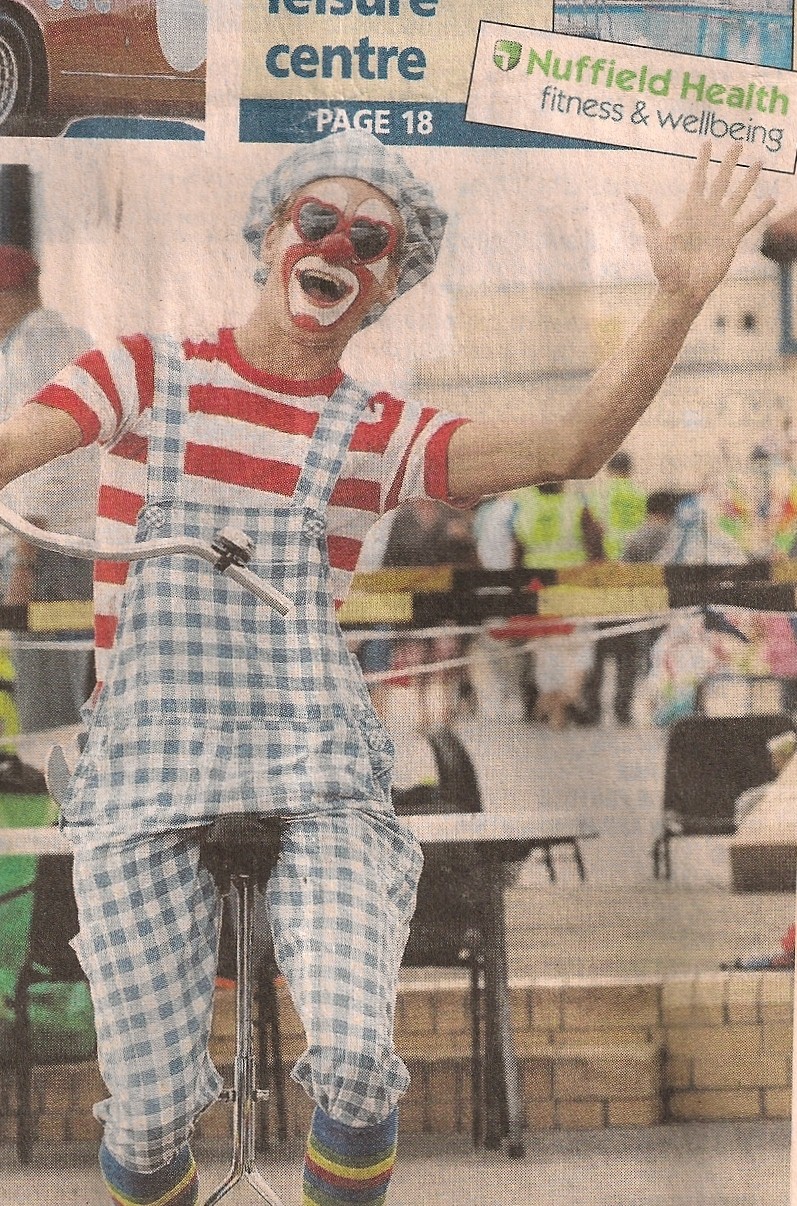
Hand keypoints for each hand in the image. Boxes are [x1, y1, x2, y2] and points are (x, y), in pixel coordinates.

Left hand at [627, 142, 775, 308]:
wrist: (682, 289)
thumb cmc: (665, 267)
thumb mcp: (654, 237)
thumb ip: (647, 214)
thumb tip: (630, 194)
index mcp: (690, 209)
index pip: (699, 178)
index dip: (703, 161)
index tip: (707, 142)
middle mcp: (707, 213)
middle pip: (722, 180)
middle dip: (730, 161)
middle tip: (738, 142)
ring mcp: (721, 224)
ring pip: (738, 195)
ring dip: (748, 179)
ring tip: (759, 162)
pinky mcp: (732, 238)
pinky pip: (748, 220)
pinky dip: (760, 211)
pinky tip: (771, 199)